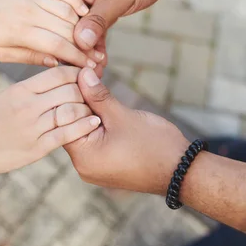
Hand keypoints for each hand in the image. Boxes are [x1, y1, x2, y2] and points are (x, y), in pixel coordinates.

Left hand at [0, 0, 102, 67]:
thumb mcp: (1, 54)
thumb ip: (29, 57)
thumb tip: (56, 63)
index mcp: (21, 30)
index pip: (57, 45)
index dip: (76, 57)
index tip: (90, 67)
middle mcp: (30, 11)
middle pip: (67, 29)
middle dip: (85, 45)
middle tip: (99, 58)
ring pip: (68, 10)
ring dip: (84, 26)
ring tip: (94, 41)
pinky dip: (75, 1)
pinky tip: (85, 12)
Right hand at [0, 66, 100, 180]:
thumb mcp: (5, 96)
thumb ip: (30, 88)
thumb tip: (56, 76)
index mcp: (20, 90)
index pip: (58, 74)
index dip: (77, 72)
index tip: (85, 75)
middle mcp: (28, 107)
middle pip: (70, 91)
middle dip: (86, 90)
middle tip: (92, 92)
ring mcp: (33, 128)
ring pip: (72, 111)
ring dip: (87, 108)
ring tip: (94, 107)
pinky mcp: (37, 148)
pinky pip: (67, 134)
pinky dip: (84, 127)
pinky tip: (94, 122)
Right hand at [62, 0, 174, 70]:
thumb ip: (97, 21)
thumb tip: (80, 42)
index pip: (59, 18)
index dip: (66, 41)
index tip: (77, 63)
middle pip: (68, 27)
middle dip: (78, 50)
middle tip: (88, 73)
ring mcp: (85, 3)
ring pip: (81, 32)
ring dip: (88, 51)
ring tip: (96, 72)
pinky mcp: (98, 11)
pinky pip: (93, 31)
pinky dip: (97, 46)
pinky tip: (102, 63)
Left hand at [64, 68, 189, 193]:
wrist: (183, 172)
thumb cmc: (155, 145)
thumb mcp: (123, 115)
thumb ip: (98, 96)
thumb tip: (81, 74)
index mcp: (83, 157)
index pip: (62, 120)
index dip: (70, 95)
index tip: (79, 75)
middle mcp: (83, 166)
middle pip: (70, 126)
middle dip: (80, 101)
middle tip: (88, 78)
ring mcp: (94, 167)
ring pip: (82, 131)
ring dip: (90, 111)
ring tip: (99, 90)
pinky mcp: (105, 165)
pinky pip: (93, 140)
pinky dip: (98, 123)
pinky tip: (106, 107)